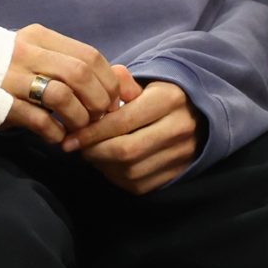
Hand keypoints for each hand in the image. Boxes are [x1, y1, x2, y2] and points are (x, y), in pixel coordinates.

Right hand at [0, 24, 137, 144]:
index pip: (89, 55)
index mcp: (38, 37)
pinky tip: (56, 136)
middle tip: (99, 118)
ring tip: (78, 129)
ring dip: (78, 118)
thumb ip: (81, 64)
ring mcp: (9, 77)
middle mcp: (24, 52)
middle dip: (98, 101)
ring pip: (61, 95)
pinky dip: (54, 132)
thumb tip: (126, 81)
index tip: (113, 101)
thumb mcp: (42, 56)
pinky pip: (37, 119)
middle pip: (80, 74)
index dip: (109, 82)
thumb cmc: (10, 68)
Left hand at [65, 73, 203, 194]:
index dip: (92, 131)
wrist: (198, 115)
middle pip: (127, 150)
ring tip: (91, 154)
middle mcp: (179, 128)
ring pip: (132, 170)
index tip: (70, 137)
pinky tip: (107, 165)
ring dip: (104, 166)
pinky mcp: (179, 173)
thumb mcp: (144, 83)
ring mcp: (182, 154)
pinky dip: (117, 178)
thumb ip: (120, 84)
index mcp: (169, 100)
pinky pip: (140, 184)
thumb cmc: (159, 96)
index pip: (123, 121)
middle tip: (77, 147)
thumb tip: (98, 87)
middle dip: (95, 151)